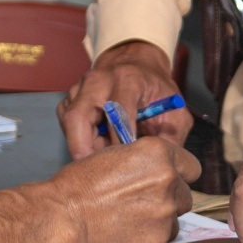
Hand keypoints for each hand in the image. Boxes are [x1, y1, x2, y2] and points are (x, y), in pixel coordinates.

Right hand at [34, 136, 198, 242]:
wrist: (62, 216)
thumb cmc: (79, 184)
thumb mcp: (115, 155)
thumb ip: (144, 161)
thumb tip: (156, 168)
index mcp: (158, 152)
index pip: (191, 166)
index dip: (179, 174)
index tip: (168, 182)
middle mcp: (168, 179)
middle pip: (185, 193)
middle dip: (169, 198)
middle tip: (144, 203)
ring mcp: (165, 210)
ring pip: (176, 217)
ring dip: (161, 218)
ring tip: (133, 219)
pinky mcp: (157, 238)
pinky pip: (164, 238)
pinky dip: (151, 236)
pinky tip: (129, 232)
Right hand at [58, 40, 190, 157]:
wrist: (140, 67)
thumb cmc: (157, 92)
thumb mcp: (175, 112)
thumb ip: (170, 139)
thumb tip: (161, 168)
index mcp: (128, 79)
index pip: (116, 111)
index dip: (118, 141)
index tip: (124, 164)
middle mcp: (99, 80)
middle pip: (79, 117)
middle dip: (84, 149)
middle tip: (97, 175)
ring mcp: (80, 87)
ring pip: (70, 123)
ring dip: (82, 147)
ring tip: (101, 162)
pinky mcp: (70, 98)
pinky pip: (67, 125)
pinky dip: (77, 141)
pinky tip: (96, 148)